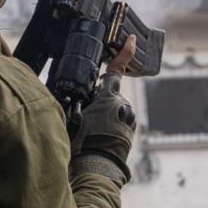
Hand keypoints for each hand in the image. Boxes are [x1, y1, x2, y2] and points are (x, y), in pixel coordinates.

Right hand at [69, 39, 137, 185]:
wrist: (99, 167)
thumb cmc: (85, 141)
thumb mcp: (76, 115)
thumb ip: (80, 101)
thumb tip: (76, 97)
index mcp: (109, 96)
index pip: (116, 69)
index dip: (124, 52)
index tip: (131, 39)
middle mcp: (123, 104)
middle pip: (110, 92)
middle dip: (99, 97)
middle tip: (85, 113)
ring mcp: (129, 118)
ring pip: (114, 107)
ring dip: (104, 112)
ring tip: (91, 130)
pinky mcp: (131, 131)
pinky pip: (119, 120)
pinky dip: (110, 123)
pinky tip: (98, 136)